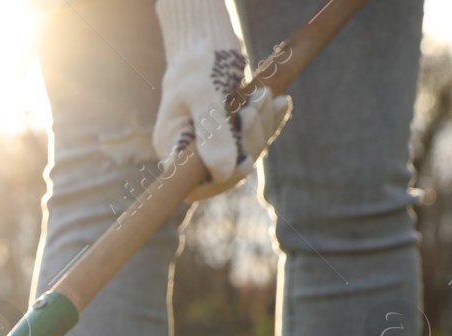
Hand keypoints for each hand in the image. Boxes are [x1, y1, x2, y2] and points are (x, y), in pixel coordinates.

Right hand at [152, 0, 290, 199]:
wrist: (207, 36)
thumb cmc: (198, 61)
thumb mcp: (204, 94)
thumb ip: (212, 133)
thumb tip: (223, 174)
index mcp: (172, 146)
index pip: (193, 183)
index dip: (220, 181)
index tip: (246, 165)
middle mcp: (190, 148)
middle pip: (226, 169)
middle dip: (250, 140)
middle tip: (257, 103)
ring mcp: (212, 139)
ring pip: (246, 152)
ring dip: (262, 125)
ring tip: (264, 94)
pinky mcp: (231, 128)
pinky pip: (256, 136)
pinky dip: (271, 121)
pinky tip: (280, 102)